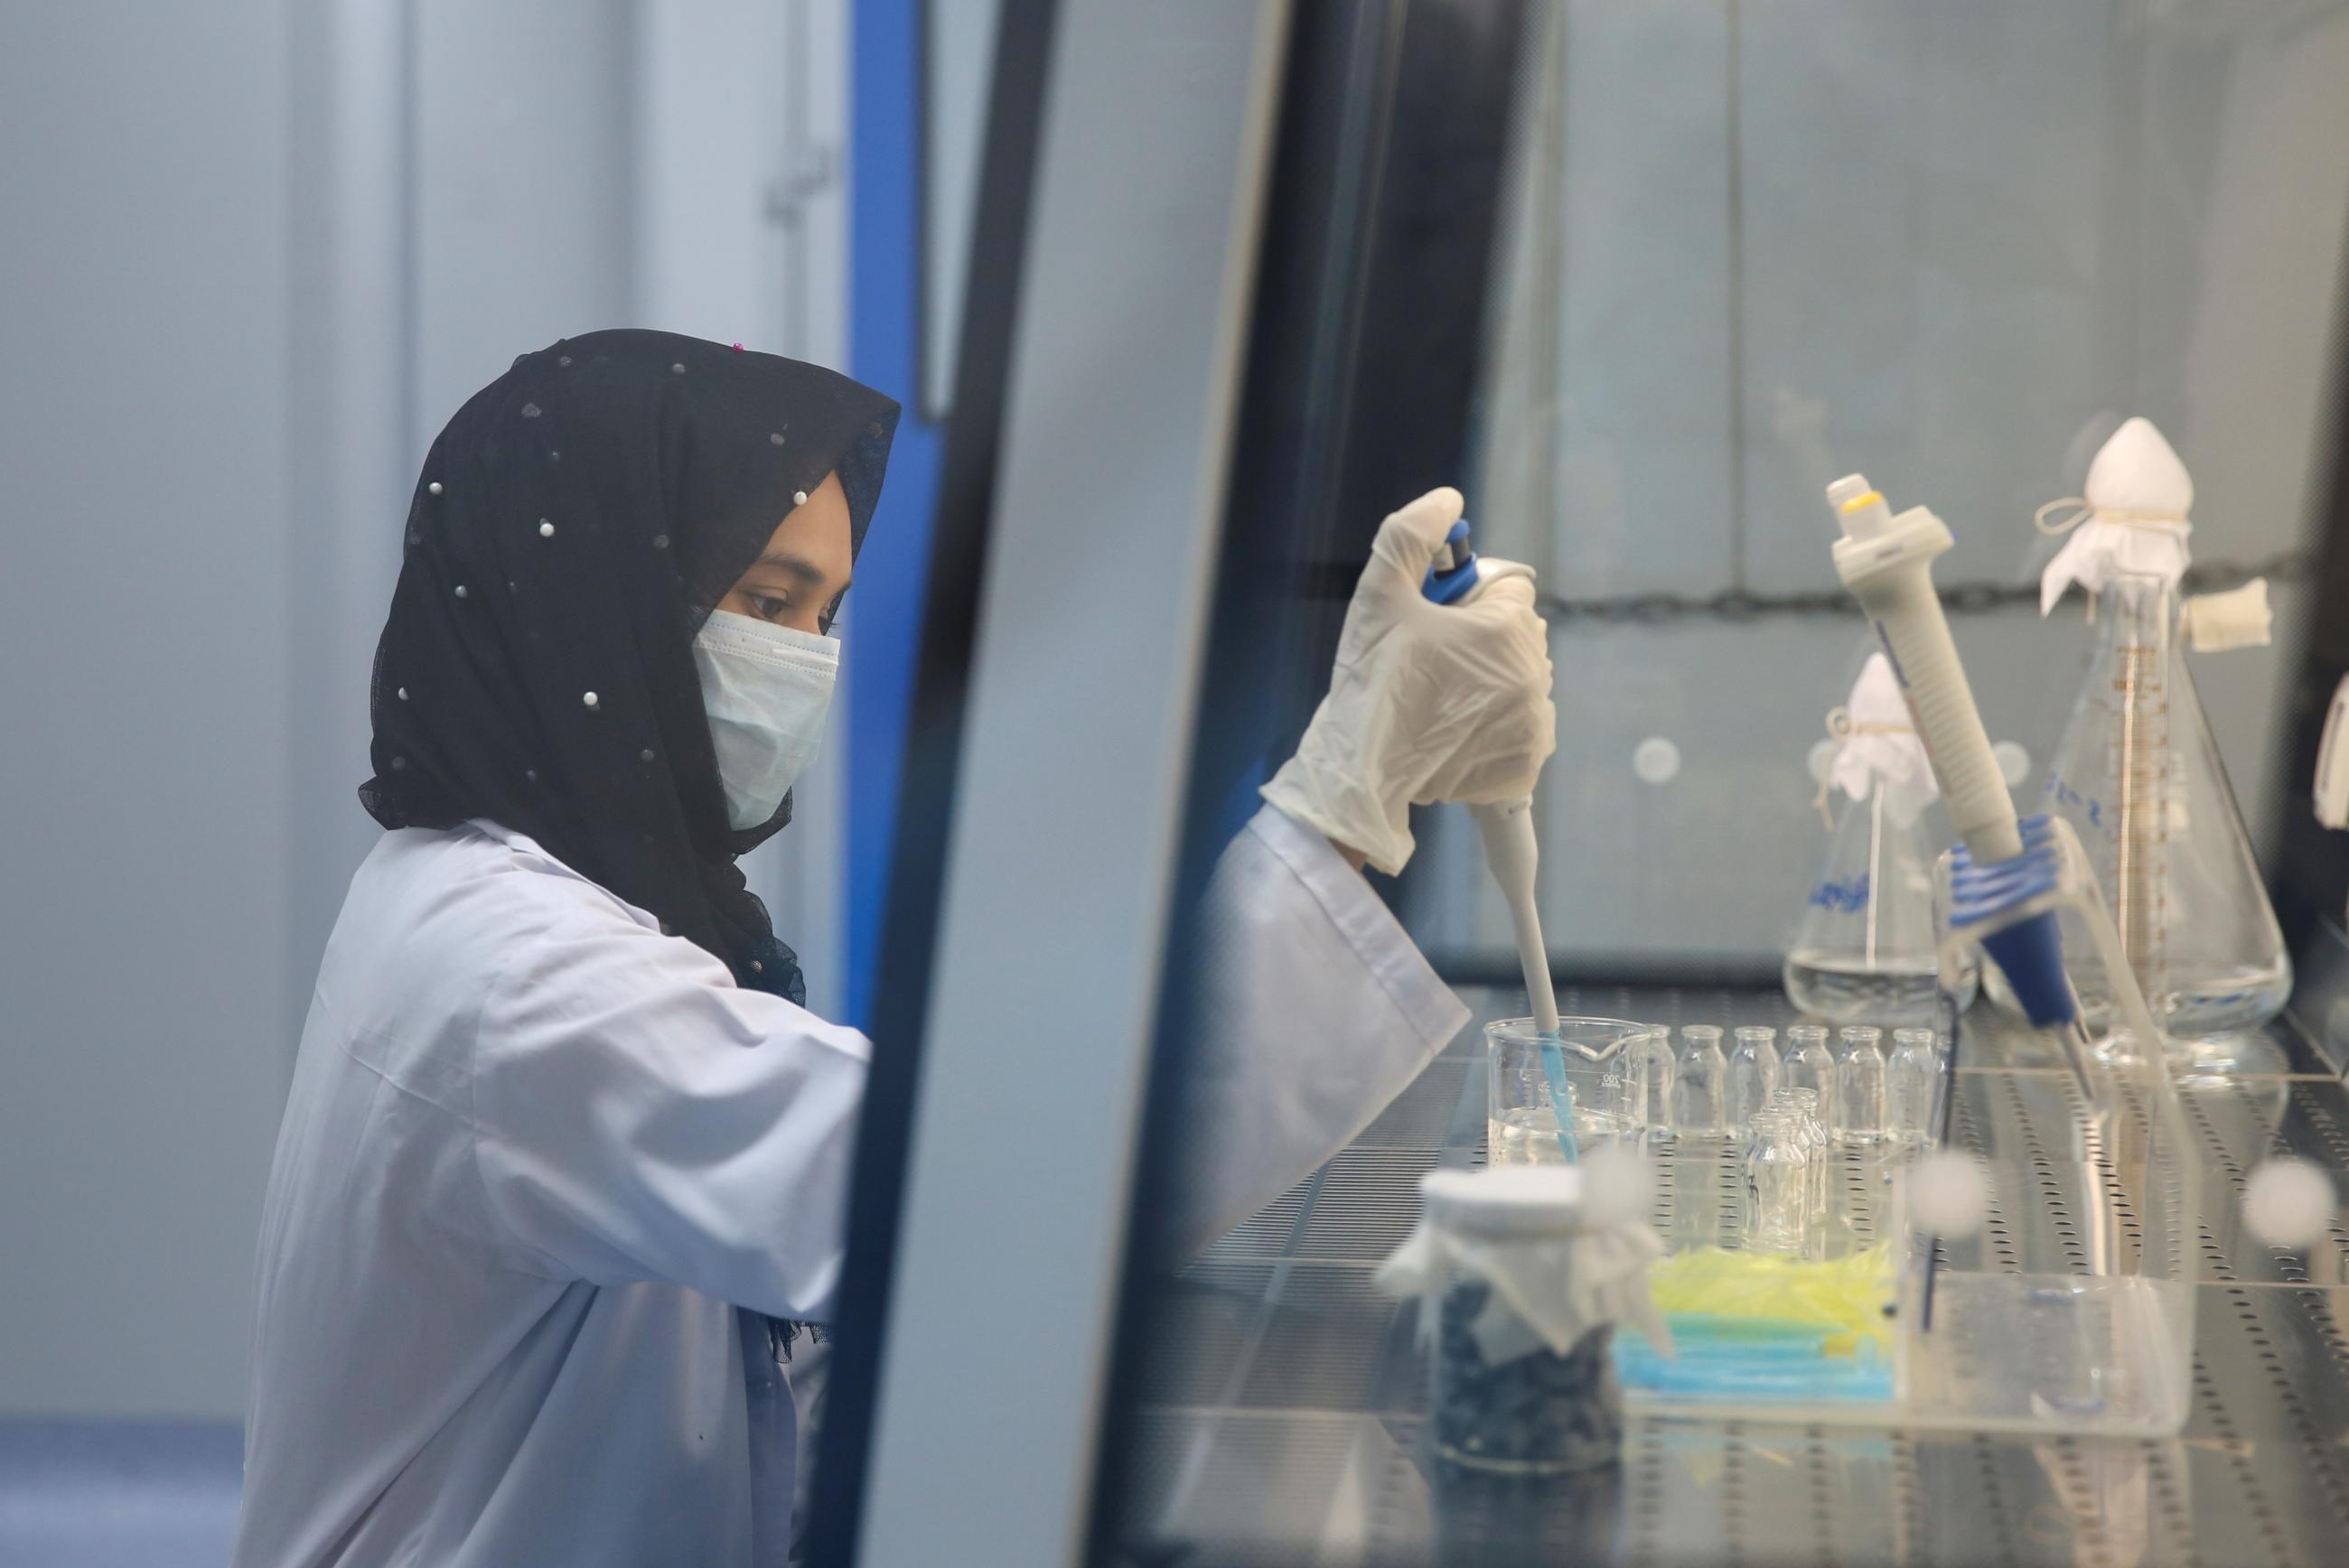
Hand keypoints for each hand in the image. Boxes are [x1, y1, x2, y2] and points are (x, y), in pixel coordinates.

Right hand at [1262, 487, 1555, 875]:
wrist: (1359, 773)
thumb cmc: (1370, 681)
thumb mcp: (1378, 594)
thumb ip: (1410, 534)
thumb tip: (1447, 500)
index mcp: (1509, 628)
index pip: (1507, 587)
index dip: (1464, 598)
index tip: (1431, 621)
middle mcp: (1534, 675)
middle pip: (1515, 634)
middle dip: (1480, 638)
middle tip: (1427, 662)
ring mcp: (1533, 724)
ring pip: (1518, 679)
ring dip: (1489, 682)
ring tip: (1436, 700)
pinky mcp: (1524, 765)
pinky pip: (1520, 727)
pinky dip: (1495, 727)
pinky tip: (1454, 732)